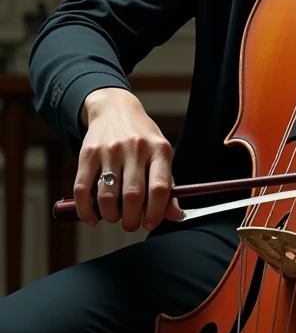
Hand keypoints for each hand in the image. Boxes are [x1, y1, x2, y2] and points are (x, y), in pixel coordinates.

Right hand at [74, 88, 181, 230]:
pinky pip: (82, 189)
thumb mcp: (160, 155)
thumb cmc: (142, 138)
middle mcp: (135, 148)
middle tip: (131, 224)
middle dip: (131, 220)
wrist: (114, 109)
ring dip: (110, 216)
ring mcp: (110, 150)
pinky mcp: (88, 153)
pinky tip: (93, 217)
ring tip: (114, 216)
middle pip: (133, 196)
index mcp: (159, 149)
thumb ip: (167, 186)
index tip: (150, 223)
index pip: (160, 188)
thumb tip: (175, 216)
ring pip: (107, 196)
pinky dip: (86, 210)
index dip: (156, 213)